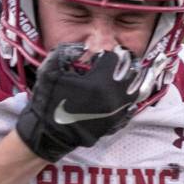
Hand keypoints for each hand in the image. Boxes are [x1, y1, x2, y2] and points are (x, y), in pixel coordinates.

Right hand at [16, 43, 141, 160]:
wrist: (49, 135)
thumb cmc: (48, 104)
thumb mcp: (50, 72)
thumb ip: (64, 53)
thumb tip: (81, 47)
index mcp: (99, 82)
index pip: (114, 58)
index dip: (106, 54)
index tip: (99, 57)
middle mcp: (113, 97)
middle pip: (131, 72)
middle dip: (121, 66)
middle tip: (112, 65)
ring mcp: (117, 112)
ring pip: (136, 90)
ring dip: (129, 82)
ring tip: (119, 79)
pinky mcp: (115, 124)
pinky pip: (130, 108)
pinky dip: (126, 100)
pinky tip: (116, 97)